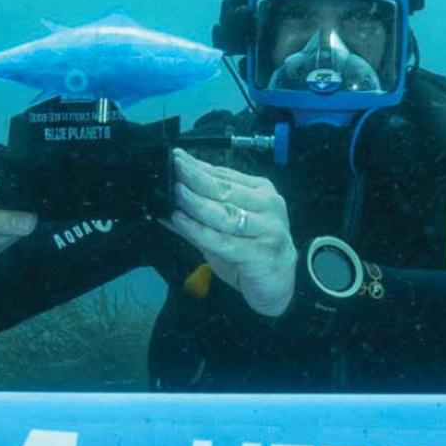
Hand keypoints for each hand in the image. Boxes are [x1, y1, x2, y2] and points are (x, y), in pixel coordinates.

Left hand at [163, 148, 297, 316]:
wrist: (278, 288)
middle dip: (196, 178)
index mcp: (262, 193)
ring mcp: (269, 230)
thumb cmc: (250, 255)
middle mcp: (269, 206)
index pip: (225, 175)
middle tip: (173, 168)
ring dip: (197, 202)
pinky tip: (181, 220)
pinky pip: (224, 241)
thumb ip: (200, 215)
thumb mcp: (226, 230)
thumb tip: (167, 199)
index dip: (198, 166)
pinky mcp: (262, 254)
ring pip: (225, 213)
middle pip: (225, 190)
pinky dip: (199, 230)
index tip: (176, 157)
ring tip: (176, 192)